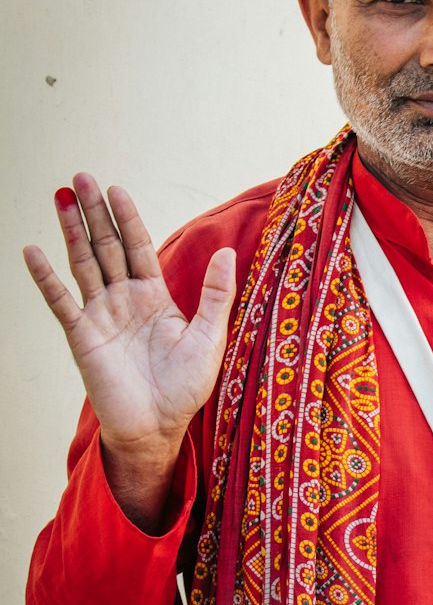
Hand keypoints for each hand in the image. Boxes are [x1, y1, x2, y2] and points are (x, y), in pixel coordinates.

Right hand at [24, 175, 234, 525]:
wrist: (157, 428)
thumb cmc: (185, 389)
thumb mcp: (209, 338)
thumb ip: (217, 295)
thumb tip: (228, 252)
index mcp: (155, 298)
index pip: (138, 247)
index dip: (128, 218)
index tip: (117, 190)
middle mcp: (125, 301)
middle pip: (107, 247)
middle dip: (94, 213)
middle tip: (81, 176)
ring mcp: (101, 317)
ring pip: (83, 264)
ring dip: (71, 231)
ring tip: (60, 197)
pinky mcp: (82, 337)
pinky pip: (61, 302)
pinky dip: (46, 278)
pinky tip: (32, 252)